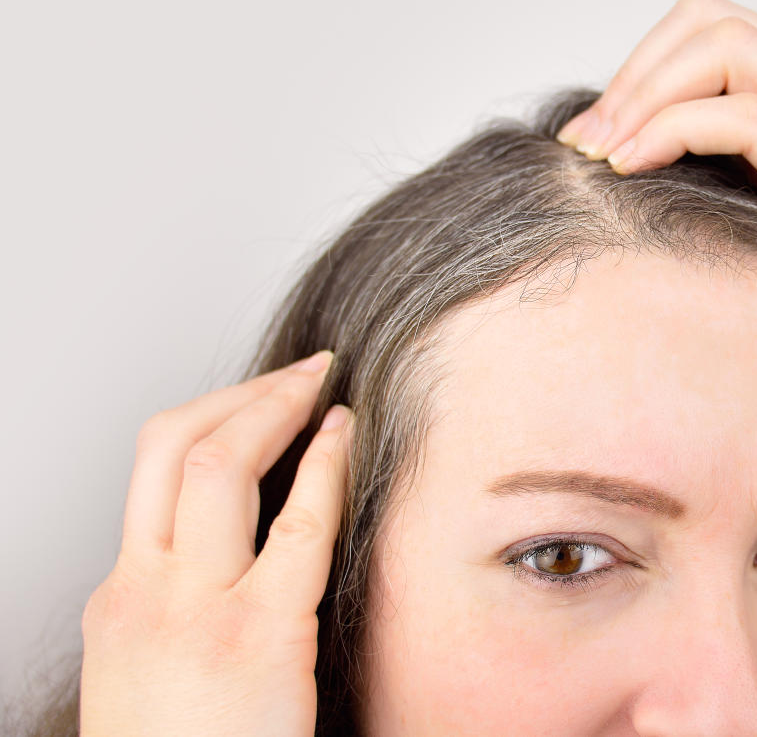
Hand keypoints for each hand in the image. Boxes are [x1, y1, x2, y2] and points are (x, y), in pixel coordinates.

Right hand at [79, 351, 350, 736]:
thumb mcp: (153, 676)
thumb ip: (181, 608)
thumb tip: (233, 556)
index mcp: (120, 599)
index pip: (153, 470)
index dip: (212, 416)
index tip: (262, 400)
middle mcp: (141, 590)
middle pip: (172, 444)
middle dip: (242, 392)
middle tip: (299, 371)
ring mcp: (192, 610)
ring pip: (217, 462)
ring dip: (276, 405)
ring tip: (321, 382)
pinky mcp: (256, 637)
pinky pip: (296, 525)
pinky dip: (324, 466)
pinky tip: (346, 437)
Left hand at [557, 0, 756, 431]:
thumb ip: (734, 180)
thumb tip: (633, 186)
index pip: (709, 29)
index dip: (639, 69)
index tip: (593, 137)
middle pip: (707, 21)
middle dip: (630, 75)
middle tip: (584, 142)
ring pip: (723, 48)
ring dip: (642, 95)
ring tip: (600, 155)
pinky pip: (747, 116)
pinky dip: (675, 130)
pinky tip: (636, 169)